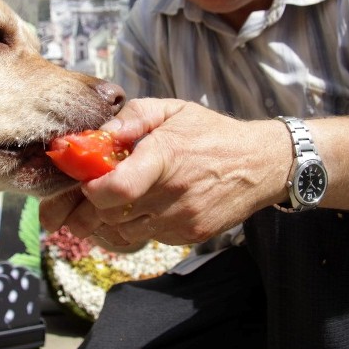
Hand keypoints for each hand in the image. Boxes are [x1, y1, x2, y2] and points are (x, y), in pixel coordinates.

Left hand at [39, 98, 286, 245]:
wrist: (261, 164)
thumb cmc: (211, 133)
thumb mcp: (173, 110)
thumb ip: (133, 116)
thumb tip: (100, 134)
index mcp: (165, 156)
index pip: (116, 188)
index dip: (92, 190)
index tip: (87, 180)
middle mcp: (173, 193)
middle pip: (112, 215)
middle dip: (94, 207)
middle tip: (96, 192)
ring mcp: (183, 219)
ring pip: (126, 232)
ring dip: (116, 218)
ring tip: (124, 198)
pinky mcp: (191, 236)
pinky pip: (150, 238)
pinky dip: (141, 226)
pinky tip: (151, 206)